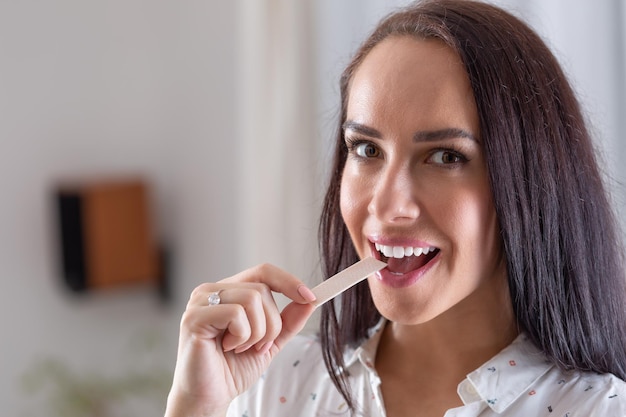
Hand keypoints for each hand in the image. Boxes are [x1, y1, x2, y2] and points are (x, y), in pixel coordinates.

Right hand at [164, 264, 316, 416]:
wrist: (209, 397)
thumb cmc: (232, 369)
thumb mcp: (270, 341)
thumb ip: (288, 320)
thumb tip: (310, 300)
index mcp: (228, 291)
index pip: (264, 272)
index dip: (289, 282)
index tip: (311, 297)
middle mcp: (212, 290)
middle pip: (262, 289)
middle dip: (271, 324)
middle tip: (258, 346)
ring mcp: (200, 301)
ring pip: (252, 298)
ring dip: (257, 332)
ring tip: (241, 348)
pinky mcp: (194, 316)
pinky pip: (236, 313)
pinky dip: (242, 336)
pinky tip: (227, 348)